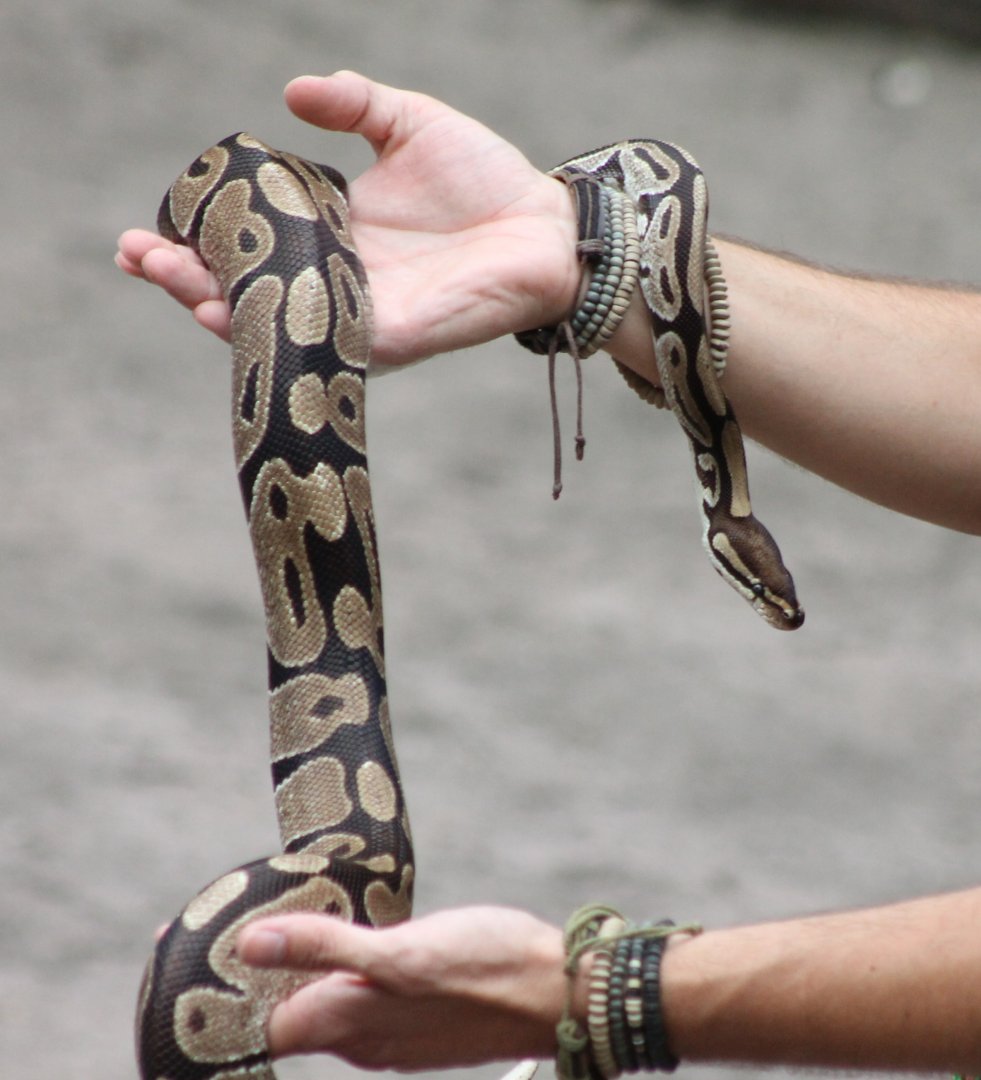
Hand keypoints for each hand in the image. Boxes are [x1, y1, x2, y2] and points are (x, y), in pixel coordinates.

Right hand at [116, 71, 578, 366]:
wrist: (545, 227)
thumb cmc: (484, 178)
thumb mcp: (410, 124)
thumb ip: (354, 105)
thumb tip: (290, 93)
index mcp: (331, 233)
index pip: (250, 241)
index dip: (200, 233)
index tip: (151, 222)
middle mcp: (333, 280)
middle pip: (246, 288)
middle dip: (186, 277)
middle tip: (138, 256)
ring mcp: (357, 314)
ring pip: (273, 321)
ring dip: (215, 306)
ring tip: (170, 282)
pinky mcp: (388, 338)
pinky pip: (322, 340)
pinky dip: (275, 331)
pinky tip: (231, 314)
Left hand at [236, 905, 568, 1069]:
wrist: (558, 991)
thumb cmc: (486, 968)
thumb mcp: (403, 953)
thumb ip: (326, 949)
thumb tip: (251, 945)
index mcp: (348, 1025)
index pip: (258, 1027)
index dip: (214, 1002)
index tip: (182, 958)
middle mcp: (361, 1036)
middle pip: (284, 1017)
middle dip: (246, 981)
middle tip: (215, 927)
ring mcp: (390, 1028)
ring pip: (320, 1006)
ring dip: (290, 973)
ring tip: (266, 922)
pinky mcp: (414, 1011)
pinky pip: (355, 997)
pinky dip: (331, 970)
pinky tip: (338, 937)